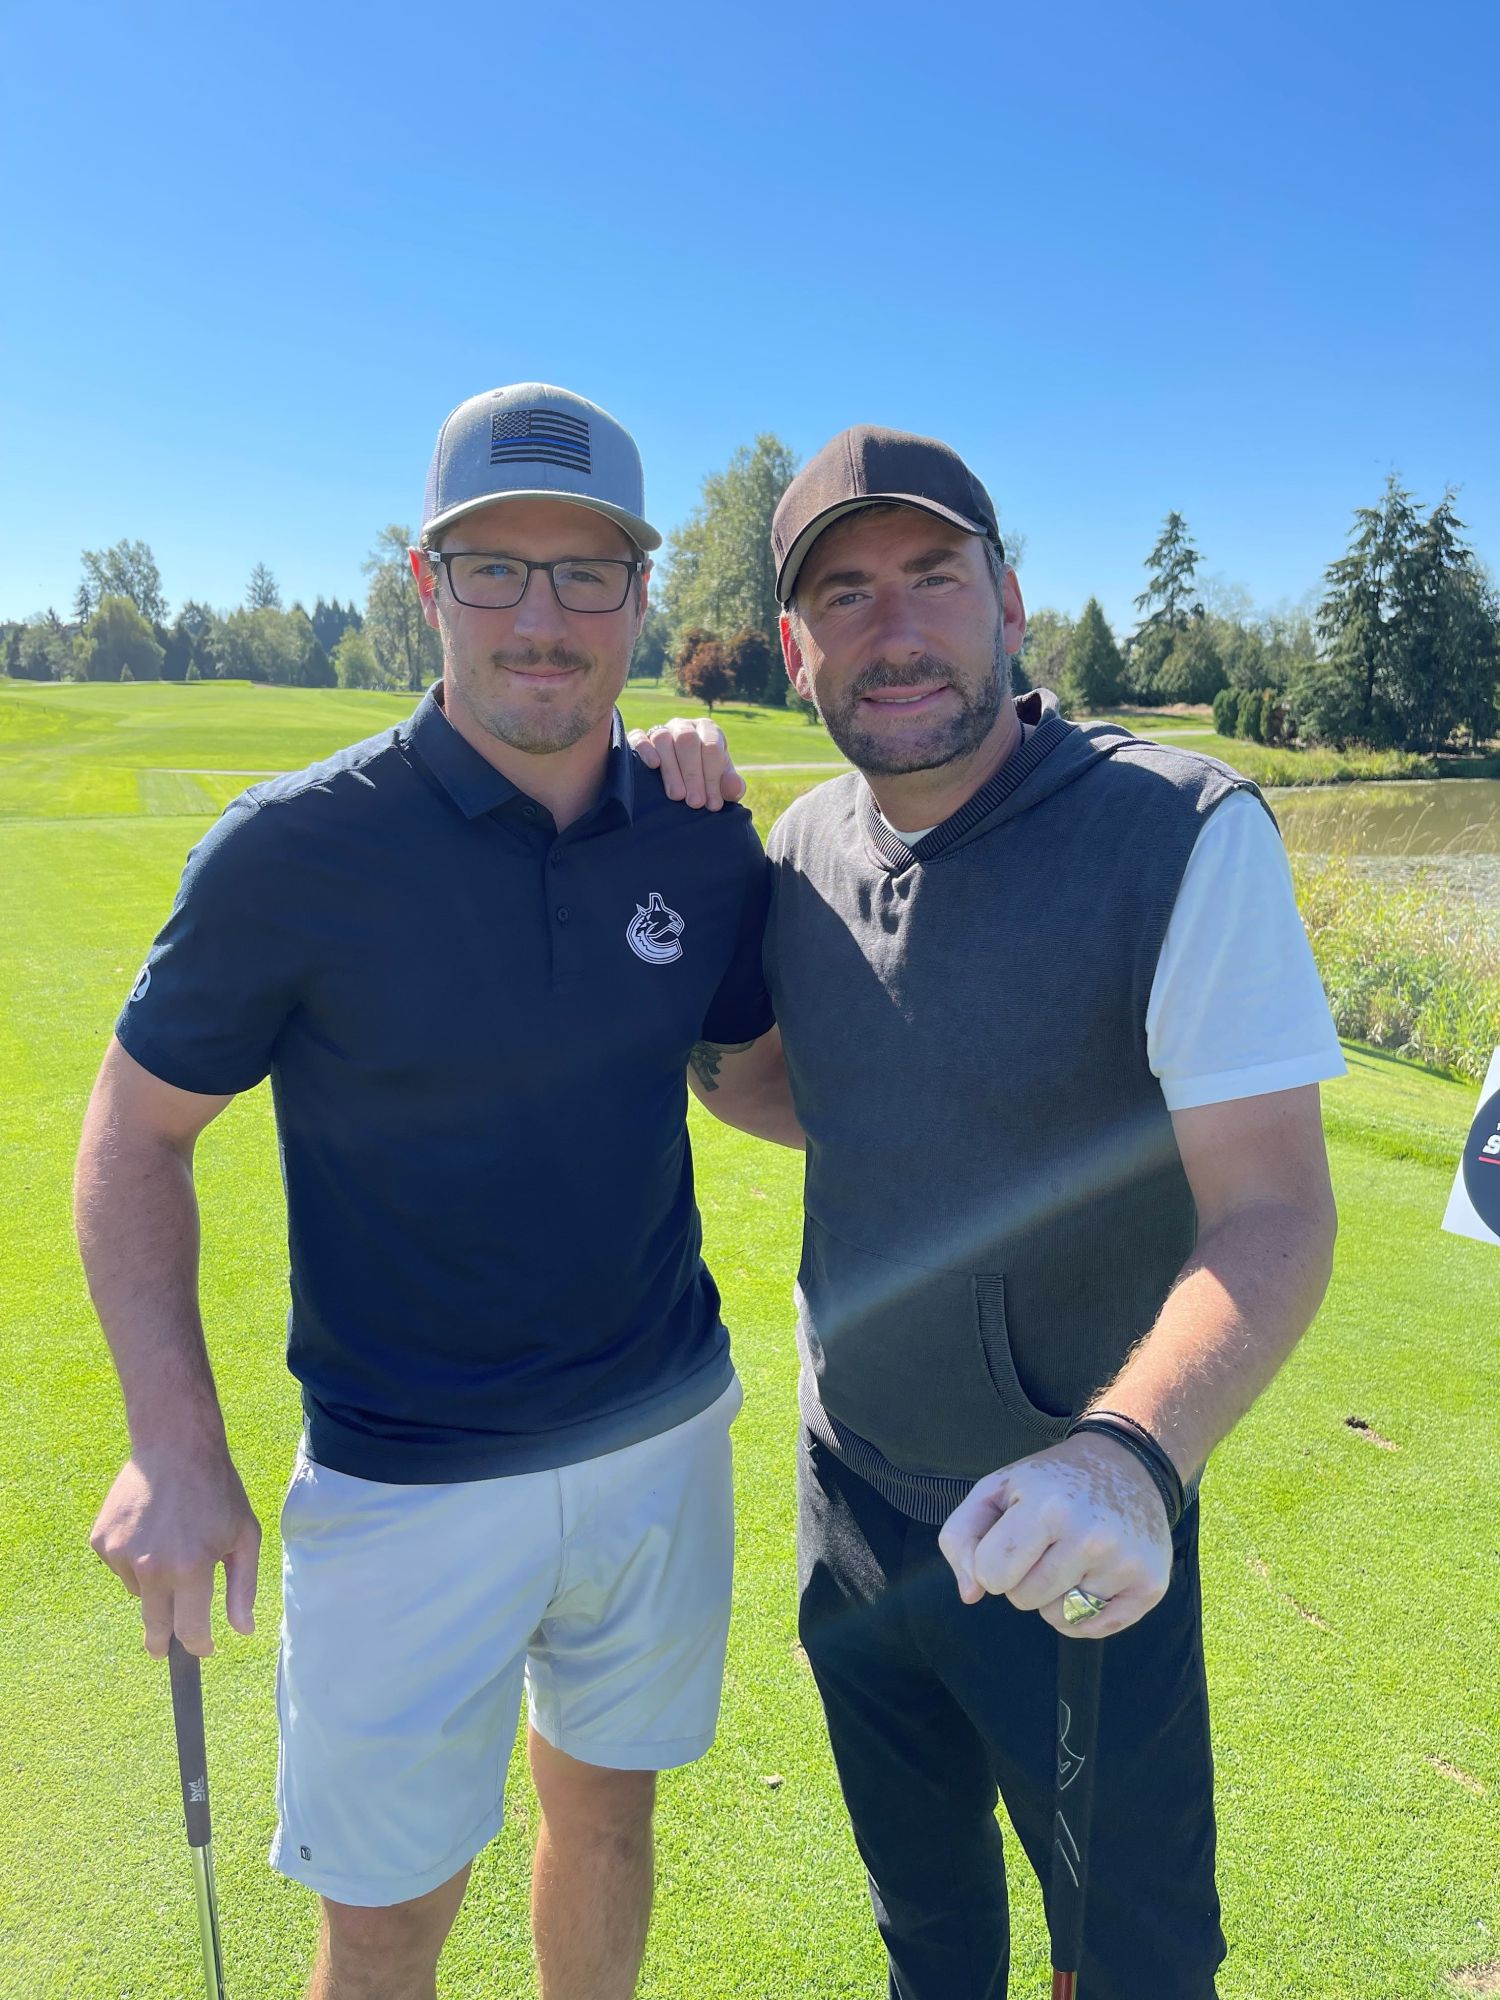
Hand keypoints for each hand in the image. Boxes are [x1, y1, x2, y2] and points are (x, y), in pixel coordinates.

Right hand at [90, 1447, 260, 1658]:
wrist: (175, 1447)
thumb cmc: (217, 1491)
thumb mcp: (244, 1536)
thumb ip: (242, 1588)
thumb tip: (241, 1631)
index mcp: (191, 1570)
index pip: (190, 1630)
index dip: (199, 1645)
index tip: (203, 1648)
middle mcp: (151, 1568)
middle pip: (154, 1626)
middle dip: (162, 1642)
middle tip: (164, 1649)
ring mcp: (121, 1555)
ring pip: (138, 1591)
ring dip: (152, 1584)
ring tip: (170, 1545)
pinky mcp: (102, 1542)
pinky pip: (119, 1567)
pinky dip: (133, 1559)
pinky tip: (148, 1530)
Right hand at [627, 718, 745, 809]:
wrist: (683, 780)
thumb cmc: (706, 780)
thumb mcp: (722, 784)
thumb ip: (731, 786)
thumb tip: (735, 789)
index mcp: (708, 730)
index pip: (711, 746)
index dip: (713, 776)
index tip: (713, 803)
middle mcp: (684, 726)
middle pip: (687, 740)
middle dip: (693, 774)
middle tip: (695, 803)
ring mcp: (662, 730)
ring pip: (663, 739)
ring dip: (671, 769)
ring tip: (677, 796)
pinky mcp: (641, 738)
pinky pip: (639, 736)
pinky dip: (644, 749)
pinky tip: (653, 766)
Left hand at [937, 1431, 1172, 1639]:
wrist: (1127, 1464)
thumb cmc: (1051, 1481)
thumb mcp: (996, 1488)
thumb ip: (962, 1537)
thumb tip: (971, 1594)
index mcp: (1049, 1508)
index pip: (992, 1575)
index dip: (991, 1562)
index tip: (1009, 1539)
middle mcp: (1092, 1538)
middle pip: (1023, 1600)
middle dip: (1022, 1578)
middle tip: (1045, 1542)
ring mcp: (1125, 1565)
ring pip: (1057, 1617)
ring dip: (1052, 1595)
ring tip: (1069, 1555)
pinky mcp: (1151, 1586)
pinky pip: (1092, 1630)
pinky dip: (1081, 1613)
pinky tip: (1090, 1575)